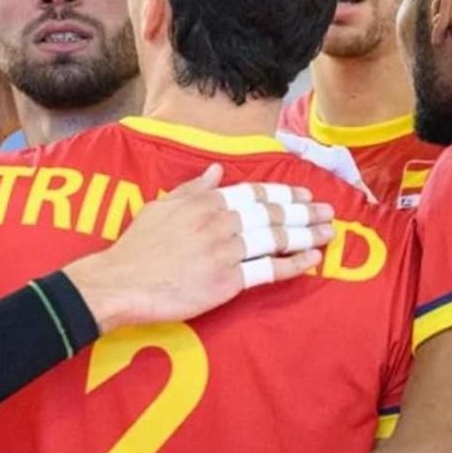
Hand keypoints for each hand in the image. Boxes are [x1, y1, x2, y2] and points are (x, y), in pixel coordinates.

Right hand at [63, 164, 335, 332]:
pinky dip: (292, 263)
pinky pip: (267, 270)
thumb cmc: (137, 247)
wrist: (122, 282)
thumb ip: (193, 188)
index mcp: (205, 202)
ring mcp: (225, 252)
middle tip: (328, 213)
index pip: (254, 193)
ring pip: (275, 239)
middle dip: (304, 213)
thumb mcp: (161, 206)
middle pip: (271, 214)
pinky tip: (311, 259)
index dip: (283, 194)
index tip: (304, 196)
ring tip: (327, 234)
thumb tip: (216, 170)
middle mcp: (220, 222)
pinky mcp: (227, 281)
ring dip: (306, 235)